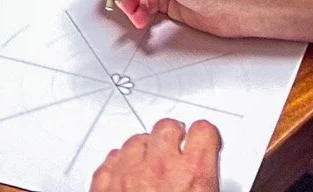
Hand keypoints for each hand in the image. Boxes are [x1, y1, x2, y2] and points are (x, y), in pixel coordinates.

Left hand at [90, 120, 220, 191]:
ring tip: (150, 165)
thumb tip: (209, 177)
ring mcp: (128, 176)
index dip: (204, 136)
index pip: (204, 130)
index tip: (202, 141)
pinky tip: (127, 175)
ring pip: (135, 140)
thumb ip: (207, 180)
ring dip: (144, 149)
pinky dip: (119, 165)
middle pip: (166, 127)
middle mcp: (160, 169)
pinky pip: (111, 161)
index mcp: (193, 175)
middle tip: (176, 150)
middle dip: (172, 136)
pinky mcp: (103, 186)